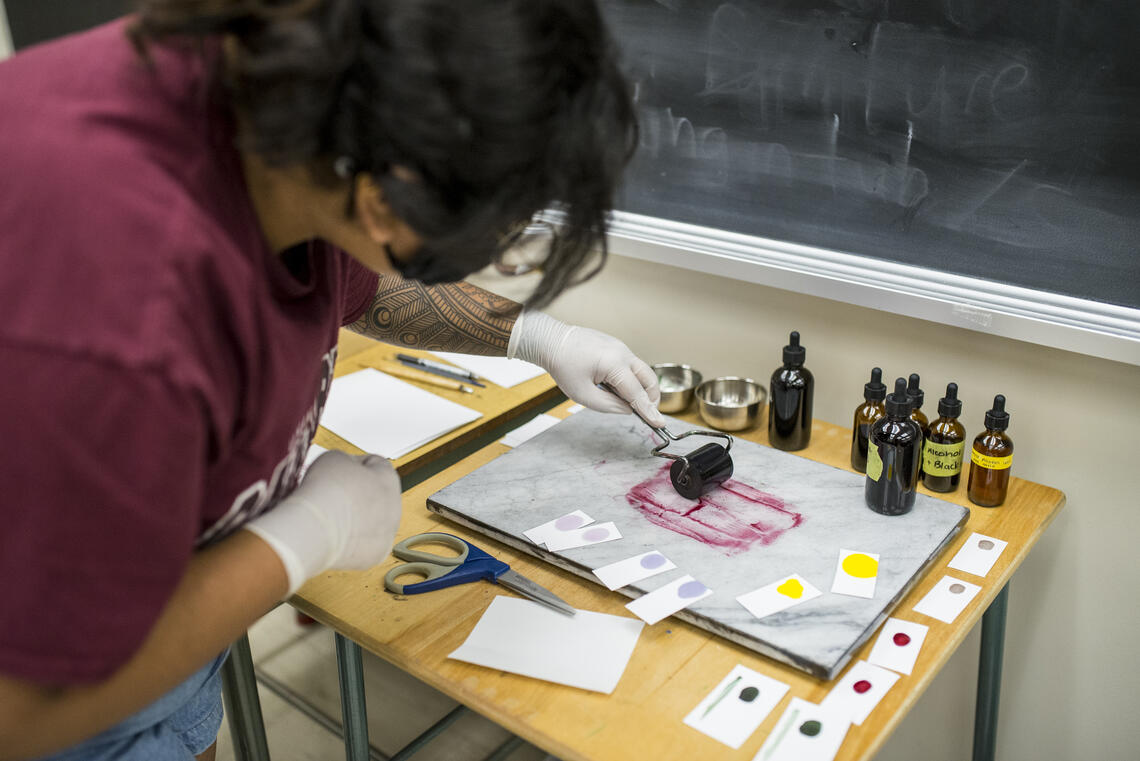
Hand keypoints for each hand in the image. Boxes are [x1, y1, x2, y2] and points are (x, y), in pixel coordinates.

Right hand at [243, 450, 401, 595]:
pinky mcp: (375, 556)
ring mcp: (388, 533)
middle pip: (378, 496)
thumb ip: (346, 461)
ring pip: (373, 523)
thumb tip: (345, 471)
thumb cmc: (325, 492)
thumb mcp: (333, 458)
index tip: (340, 471)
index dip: (355, 465)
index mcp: (389, 478)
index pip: (376, 466)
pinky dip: (352, 542)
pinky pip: (365, 546)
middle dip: (359, 495)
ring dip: (357, 520)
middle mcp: (395, 506)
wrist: (315, 529)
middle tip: (334, 496)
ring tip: (332, 518)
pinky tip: (335, 536)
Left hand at [509, 311, 663, 426]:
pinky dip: (631, 378)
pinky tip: (616, 387)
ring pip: (642, 371)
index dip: (649, 411)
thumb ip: (608, 406)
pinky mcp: (617, 346)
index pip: (638, 393)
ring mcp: (621, 347)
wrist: (552, 341)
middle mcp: (623, 353)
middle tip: (646, 414)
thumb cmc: (563, 366)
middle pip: (649, 379)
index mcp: (615, 364)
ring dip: (641, 388)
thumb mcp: (583, 395)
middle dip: (651, 398)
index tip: (659, 423)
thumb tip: (628, 409)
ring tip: (624, 401)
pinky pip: (631, 365)